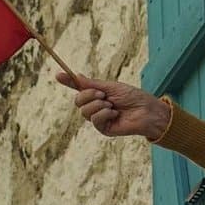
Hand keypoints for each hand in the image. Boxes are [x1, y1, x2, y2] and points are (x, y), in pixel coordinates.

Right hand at [55, 72, 171, 140]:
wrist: (147, 110)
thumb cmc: (133, 97)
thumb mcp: (110, 87)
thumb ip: (92, 84)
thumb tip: (76, 75)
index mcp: (97, 95)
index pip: (79, 89)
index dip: (68, 81)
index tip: (58, 75)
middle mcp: (96, 107)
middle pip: (78, 101)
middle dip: (88, 95)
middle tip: (103, 94)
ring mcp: (99, 119)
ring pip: (84, 111)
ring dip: (98, 105)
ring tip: (111, 105)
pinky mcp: (104, 129)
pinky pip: (94, 120)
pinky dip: (103, 114)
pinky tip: (114, 113)